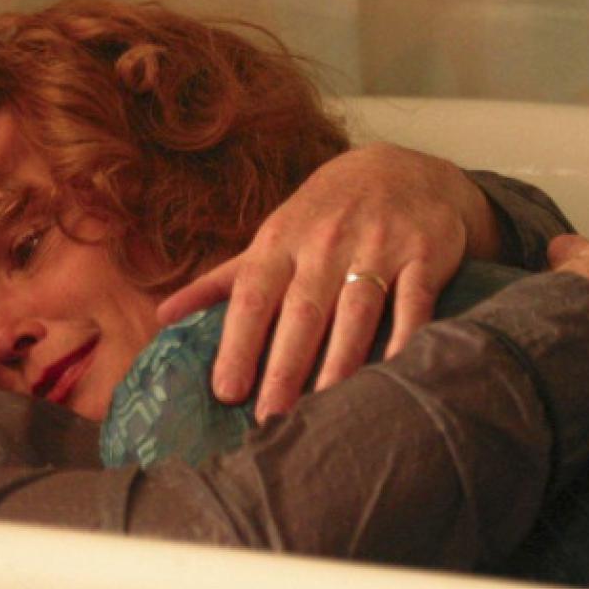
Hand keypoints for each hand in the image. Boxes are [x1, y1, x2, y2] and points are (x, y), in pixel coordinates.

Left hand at [156, 144, 498, 421]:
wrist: (401, 170)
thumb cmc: (322, 218)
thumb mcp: (271, 240)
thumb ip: (221, 282)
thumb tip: (163, 317)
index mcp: (281, 242)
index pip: (253, 296)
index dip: (238, 343)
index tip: (227, 391)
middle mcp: (327, 243)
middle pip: (303, 311)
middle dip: (285, 366)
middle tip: (270, 418)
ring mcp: (378, 246)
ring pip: (357, 312)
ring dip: (340, 362)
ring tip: (326, 409)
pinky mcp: (424, 254)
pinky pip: (415, 302)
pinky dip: (407, 338)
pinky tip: (394, 374)